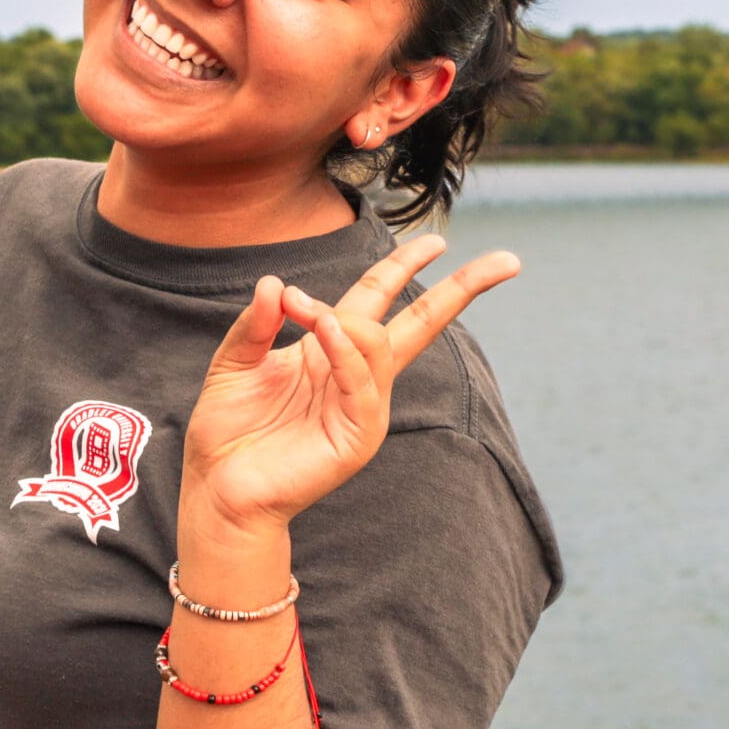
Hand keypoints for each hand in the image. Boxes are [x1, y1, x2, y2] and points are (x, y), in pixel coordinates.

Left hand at [181, 235, 520, 535]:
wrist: (220, 488)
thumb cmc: (229, 429)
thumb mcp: (235, 361)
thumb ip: (256, 323)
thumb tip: (278, 282)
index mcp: (333, 351)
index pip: (381, 298)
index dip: (406, 266)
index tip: (438, 240)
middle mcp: (358, 376)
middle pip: (422, 322)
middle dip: (464, 290)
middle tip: (507, 261)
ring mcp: (364, 407)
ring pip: (379, 345)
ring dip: (341, 317)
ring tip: (298, 305)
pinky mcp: (357, 437)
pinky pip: (362, 384)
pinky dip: (346, 351)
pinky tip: (326, 327)